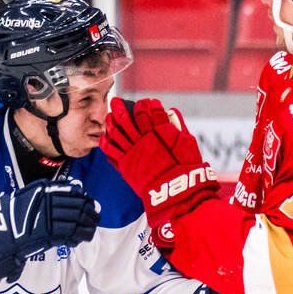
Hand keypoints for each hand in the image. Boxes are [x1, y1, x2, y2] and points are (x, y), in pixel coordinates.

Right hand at [0, 178, 100, 284]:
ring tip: (90, 228)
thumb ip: (45, 193)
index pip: (71, 192)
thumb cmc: (9, 215)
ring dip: (87, 225)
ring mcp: (48, 219)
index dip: (83, 198)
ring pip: (77, 221)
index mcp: (42, 192)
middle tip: (95, 216)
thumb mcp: (26, 196)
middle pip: (77, 206)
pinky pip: (70, 235)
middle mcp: (47, 203)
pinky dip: (78, 237)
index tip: (89, 202)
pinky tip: (80, 239)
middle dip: (89, 212)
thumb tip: (71, 190)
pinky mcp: (48, 235)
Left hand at [101, 96, 218, 229]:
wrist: (174, 192)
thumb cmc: (185, 168)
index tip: (144, 102)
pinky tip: (105, 137)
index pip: (146, 113)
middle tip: (115, 101)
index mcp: (157, 132)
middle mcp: (141, 140)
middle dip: (120, 108)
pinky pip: (111, 151)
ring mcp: (131, 152)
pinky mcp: (125, 165)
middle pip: (126, 119)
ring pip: (116, 132)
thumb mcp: (187, 143)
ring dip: (111, 122)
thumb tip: (172, 112)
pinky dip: (106, 142)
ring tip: (109, 116)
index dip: (144, 105)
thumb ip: (178, 126)